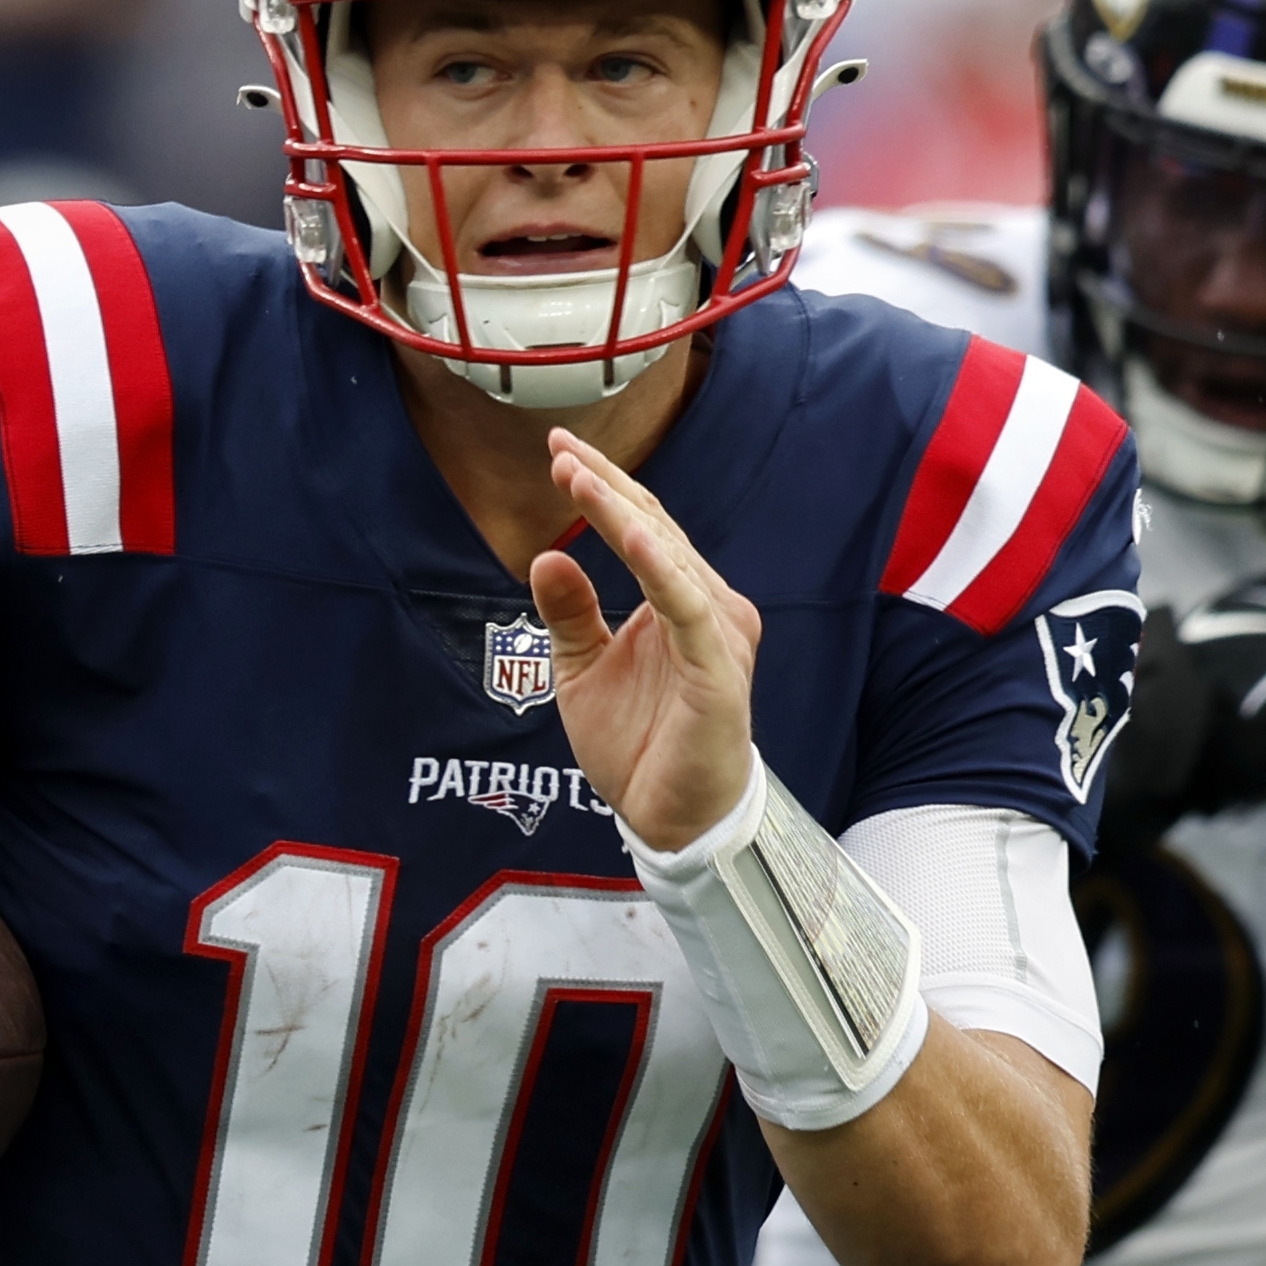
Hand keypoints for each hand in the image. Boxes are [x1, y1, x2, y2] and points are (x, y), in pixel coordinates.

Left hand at [531, 429, 760, 853]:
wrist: (669, 817)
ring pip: (668, 558)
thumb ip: (570, 614)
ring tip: (579, 477)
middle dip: (606, 486)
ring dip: (623, 515)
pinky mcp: (718, 667)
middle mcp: (707, 607)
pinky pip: (688, 609)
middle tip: (560, 448)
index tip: (557, 452)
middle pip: (656, 529)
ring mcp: (717, 634)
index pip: (642, 528)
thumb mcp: (582, 670)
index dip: (602, 489)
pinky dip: (662, 570)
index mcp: (679, 602)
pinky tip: (635, 537)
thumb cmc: (640, 744)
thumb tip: (547, 555)